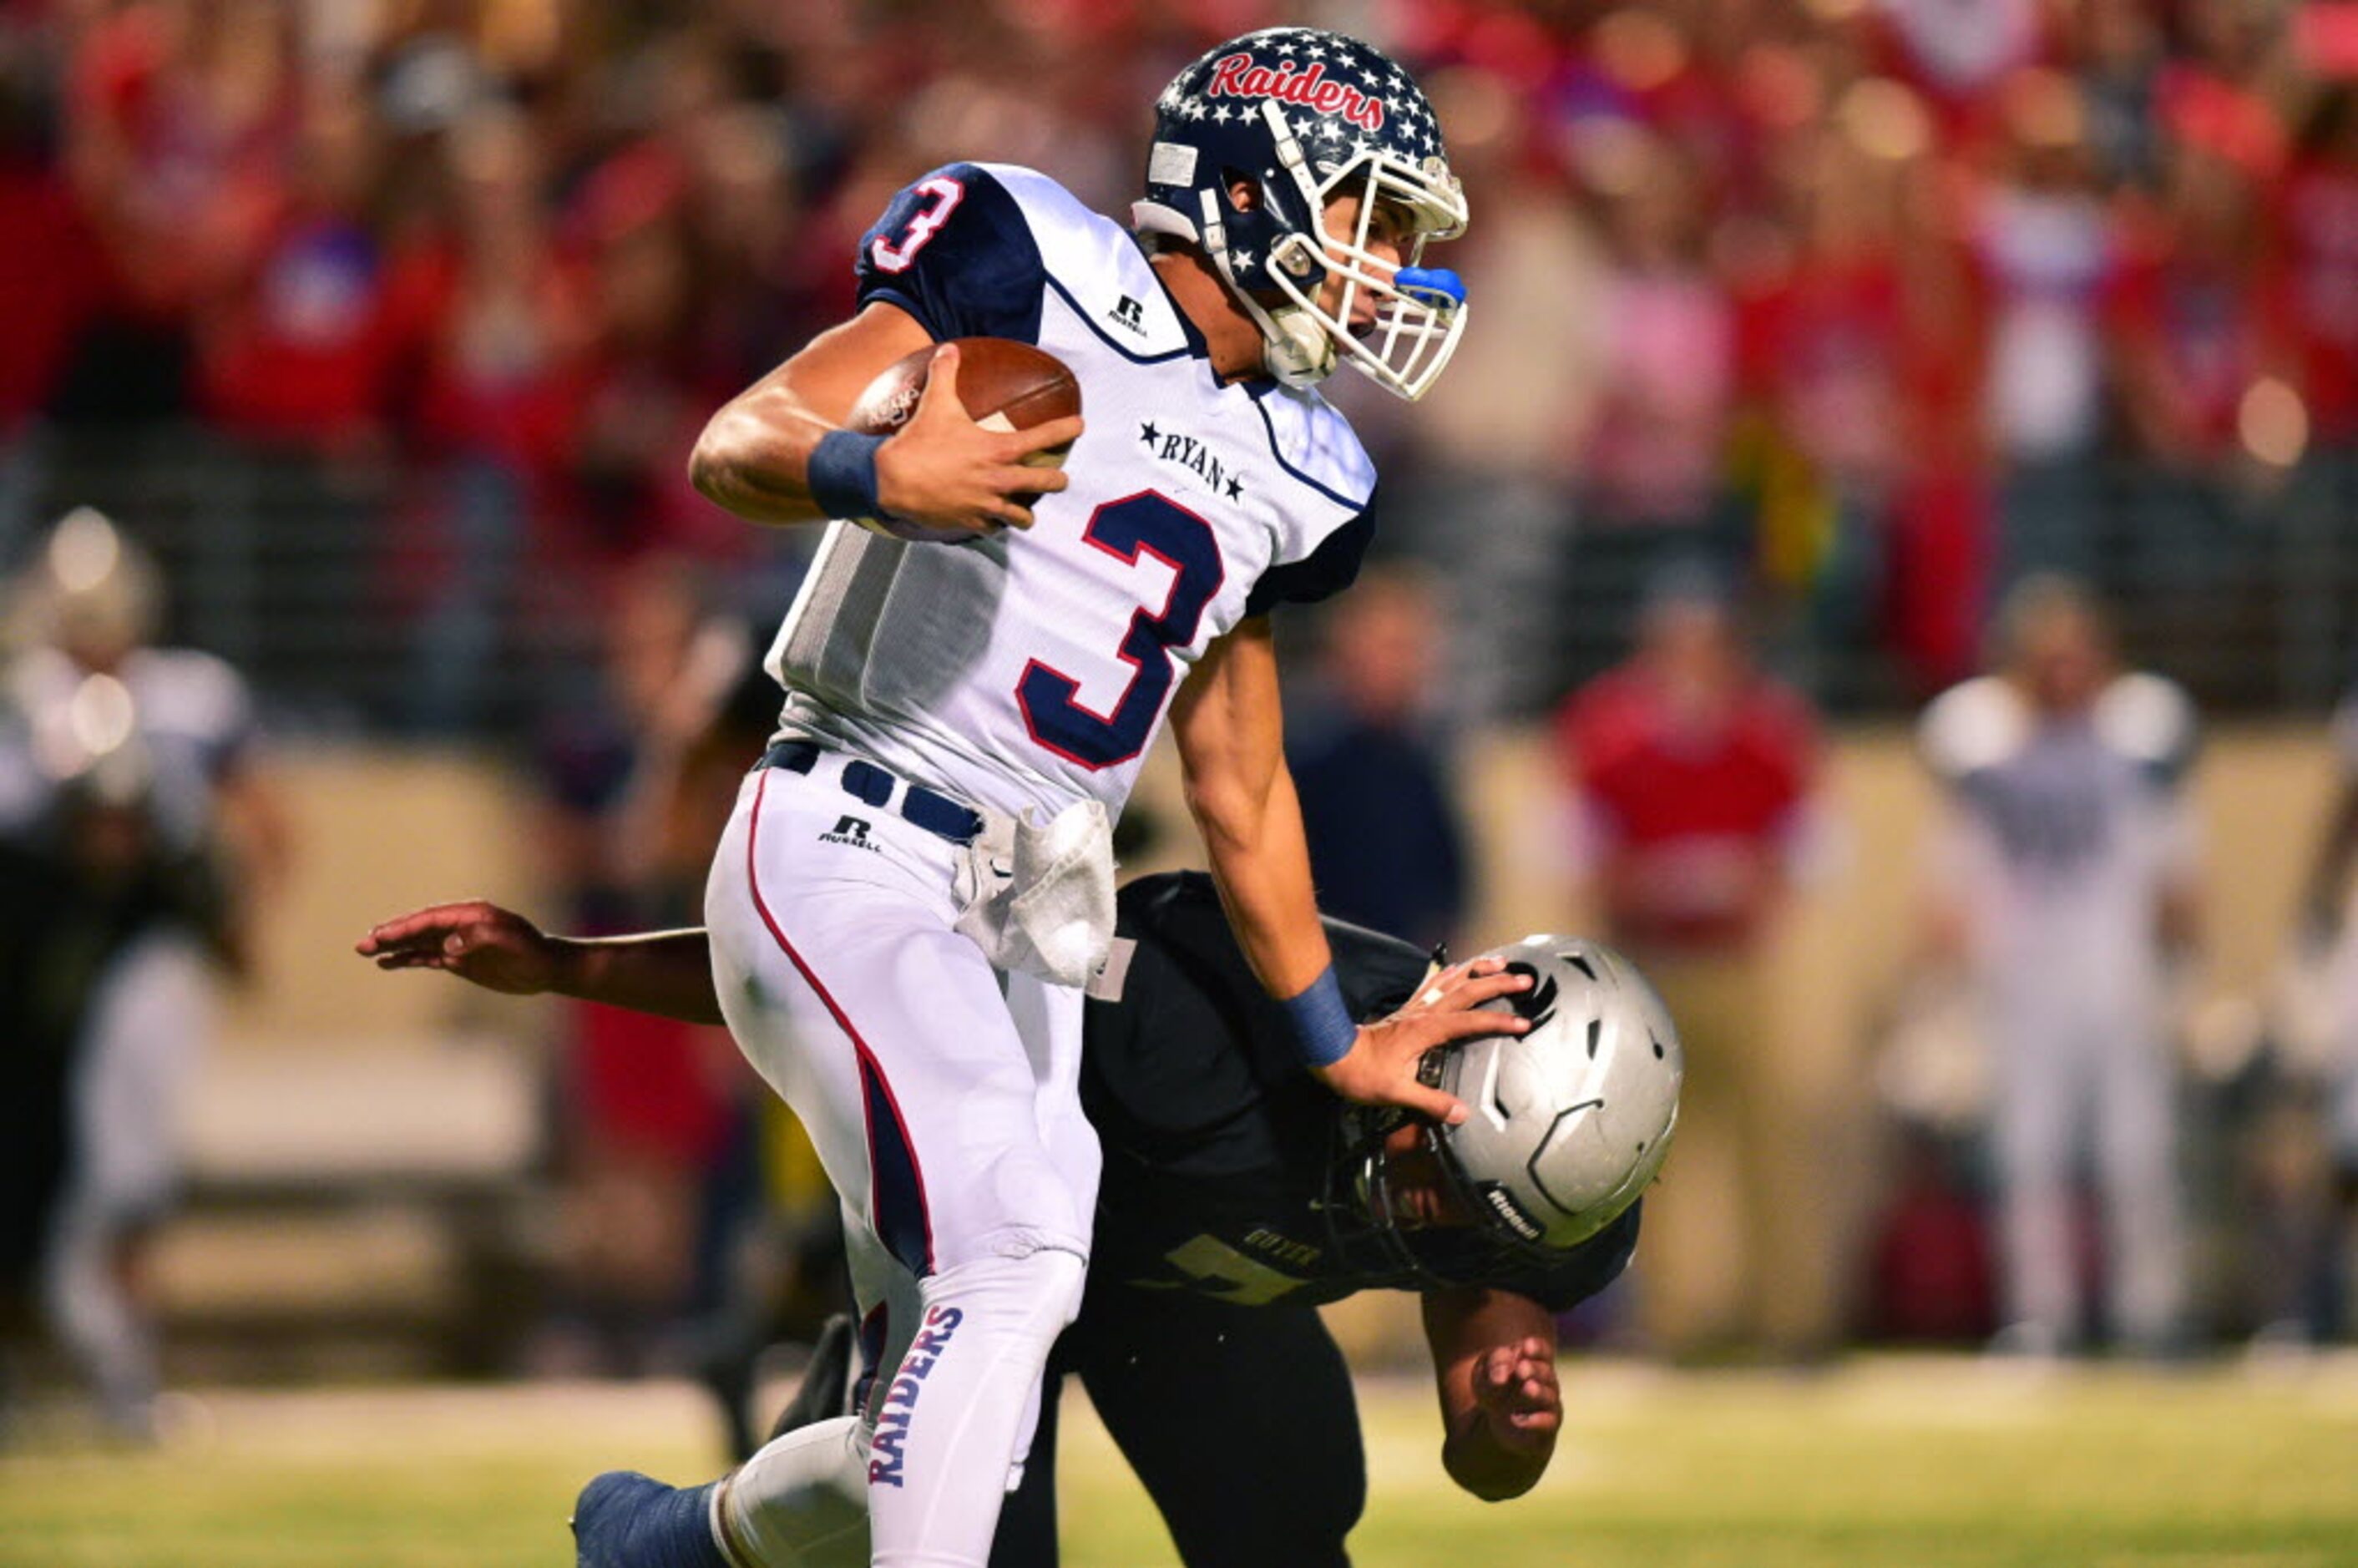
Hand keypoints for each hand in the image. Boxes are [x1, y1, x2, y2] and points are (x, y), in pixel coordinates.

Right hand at [355, 901, 561, 996]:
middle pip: (418, 929)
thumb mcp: (509, 942)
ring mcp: (457, 942)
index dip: (406, 927)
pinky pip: (427, 957)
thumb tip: (449, 945)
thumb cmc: (531, 951)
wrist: (546, 968)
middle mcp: (459, 925)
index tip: (383, 935)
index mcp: (470, 914)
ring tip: (365, 951)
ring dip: (393, 947)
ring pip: (418, 943)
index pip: (431, 919)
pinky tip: (387, 963)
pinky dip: (407, 959)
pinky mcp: (458, 959)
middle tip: (363, 944)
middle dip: (391, 935)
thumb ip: (479, 939)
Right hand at [873, 343, 1084, 534]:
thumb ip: (946, 374)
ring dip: (1026, 514)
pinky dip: (995, 525)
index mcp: (998, 449)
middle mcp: (1000, 479)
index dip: (1066, 430)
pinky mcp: (971, 522)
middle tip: (1060, 479)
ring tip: (1027, 514)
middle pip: (1046, 483)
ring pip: (1023, 517)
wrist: (893, 479)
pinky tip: (993, 522)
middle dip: (1057, 481)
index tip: (1080, 426)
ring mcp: (987, 504)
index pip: (1043, 437)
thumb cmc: (919, 440)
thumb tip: (948, 348)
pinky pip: (994, 528)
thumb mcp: (935, 402)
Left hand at [1309, 956, 1531, 1124]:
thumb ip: (1430, 1102)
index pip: (1469, 1023)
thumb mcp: (1395, 1093)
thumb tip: (1463, 1114)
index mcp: (1425, 1032)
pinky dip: (1452, 974)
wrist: (1331, 1053)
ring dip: (1477, 970)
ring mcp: (1415, 1009)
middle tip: (1525, 979)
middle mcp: (1423, 1014)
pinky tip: (1460, 969)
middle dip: (1497, 984)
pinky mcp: (1407, 1010)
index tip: (1523, 1023)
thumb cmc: (1360, 1074)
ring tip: (1501, 962)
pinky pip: (1435, 984)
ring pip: (1451, 981)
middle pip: (1466, 991)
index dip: (1497, 1023)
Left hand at [1469, 1336, 1559, 1452]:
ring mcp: (1548, 1403)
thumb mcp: (1485, 1372)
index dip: (1536, 1348)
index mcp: (1532, 1361)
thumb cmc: (1494, 1388)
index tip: (1526, 1347)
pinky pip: (1547, 1422)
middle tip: (1521, 1369)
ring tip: (1527, 1388)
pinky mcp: (1547, 1425)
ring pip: (1548, 1395)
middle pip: (1545, 1372)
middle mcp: (1545, 1380)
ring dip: (1538, 1392)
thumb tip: (1501, 1376)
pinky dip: (1534, 1421)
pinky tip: (1516, 1419)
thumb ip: (1493, 1365)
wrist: (1498, 1423)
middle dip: (1534, 1369)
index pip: (1541, 1350)